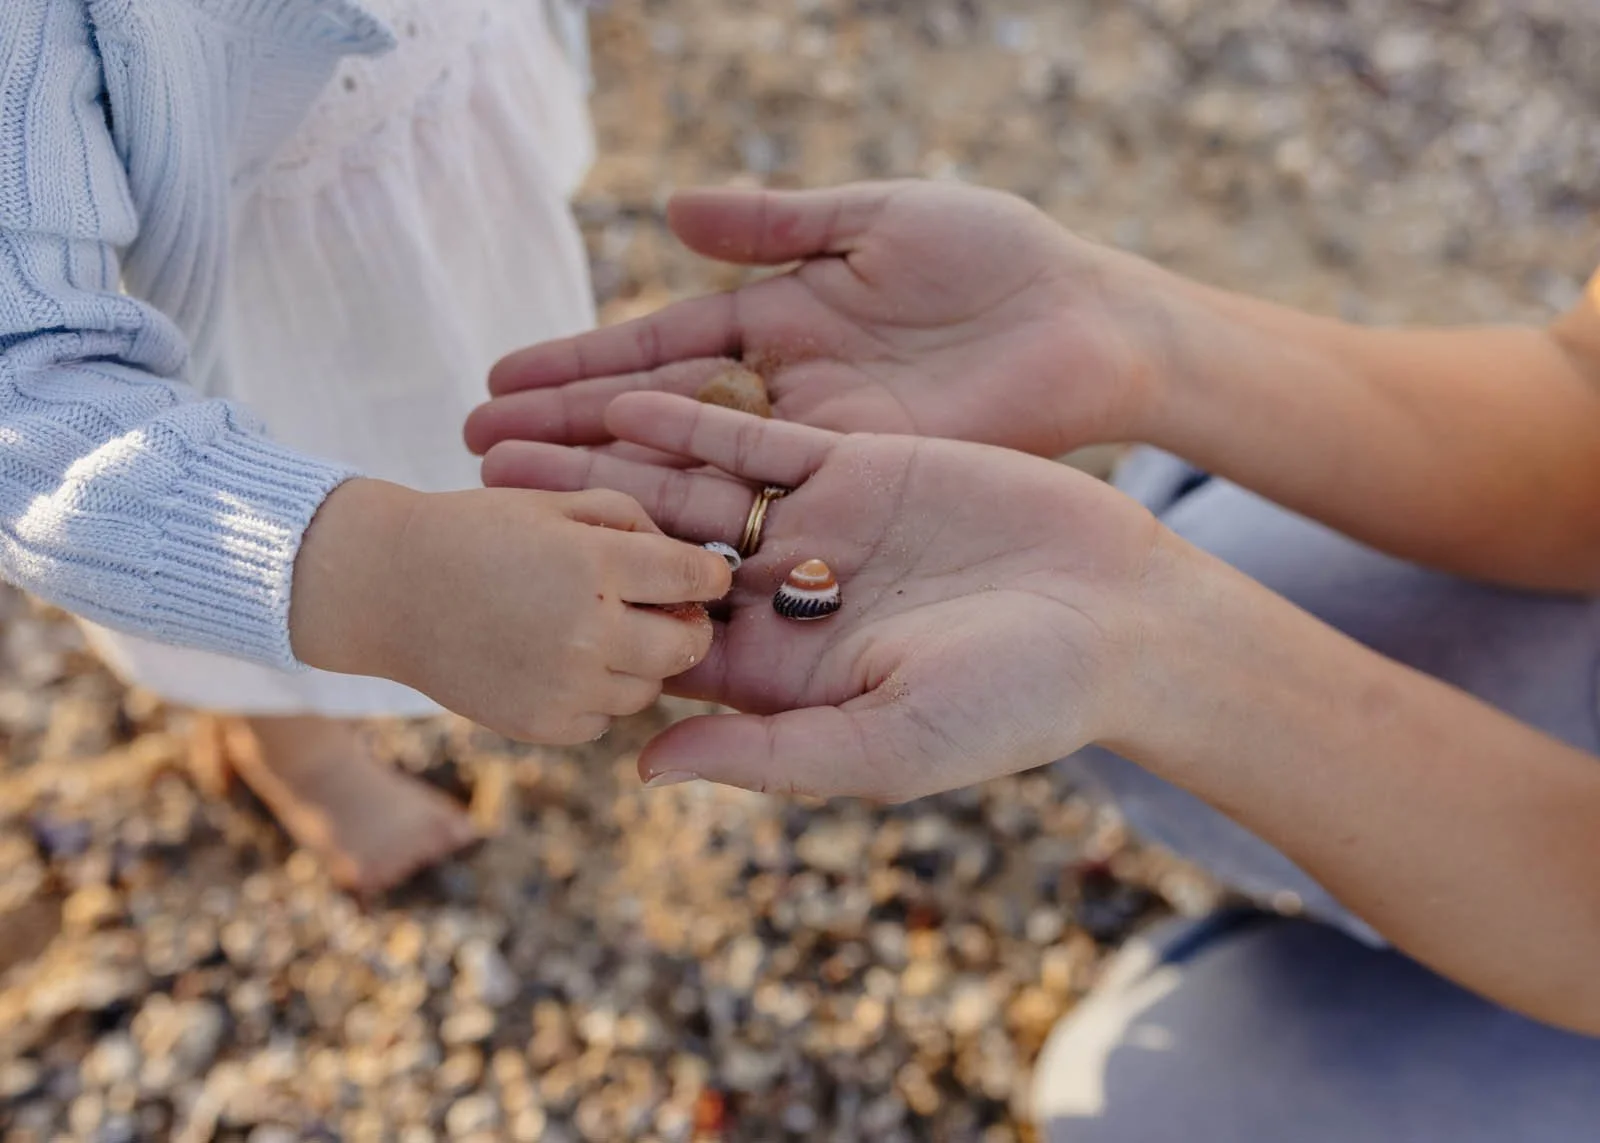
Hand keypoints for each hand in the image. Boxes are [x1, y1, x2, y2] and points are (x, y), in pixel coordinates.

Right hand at [289, 479, 731, 743]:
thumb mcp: (554, 502)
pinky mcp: (542, 726)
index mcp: (595, 565)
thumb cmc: (477, 532)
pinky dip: (598, 697)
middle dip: (688, 626)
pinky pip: (604, 721)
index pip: (695, 578)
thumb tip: (688, 561)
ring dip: (642, 663)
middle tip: (671, 612)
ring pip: (648, 688)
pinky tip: (566, 663)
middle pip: (687, 644)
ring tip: (605, 633)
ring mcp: (565, 687)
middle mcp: (588, 632)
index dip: (709, 575)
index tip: (704, 575)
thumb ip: (629, 520)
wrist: (388, 589)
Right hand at [465, 181, 1171, 461]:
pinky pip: (766, 510)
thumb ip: (775, 226)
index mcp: (779, 326)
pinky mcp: (860, 494)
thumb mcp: (873, 222)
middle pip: (657, 424)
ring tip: (518, 499)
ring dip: (609, 487)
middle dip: (567, 438)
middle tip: (475, 456)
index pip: (657, 353)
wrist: (1088, 326)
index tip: (501, 381)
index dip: (579, 369)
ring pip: (695, 476)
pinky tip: (625, 536)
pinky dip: (698, 520)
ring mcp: (817, 455)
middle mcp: (783, 400)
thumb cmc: (993, 259)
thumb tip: (668, 212)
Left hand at [481, 395, 1168, 799]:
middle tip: (478, 499)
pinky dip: (696, 418)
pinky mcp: (861, 461)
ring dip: (610, 464)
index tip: (500, 598)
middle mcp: (790, 597)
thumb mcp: (882, 743)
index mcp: (785, 673)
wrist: (1121, 617)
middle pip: (653, 558)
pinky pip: (762, 433)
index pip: (659, 644)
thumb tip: (641, 769)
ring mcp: (822, 525)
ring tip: (520, 438)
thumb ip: (764, 754)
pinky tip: (623, 395)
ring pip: (692, 490)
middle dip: (571, 530)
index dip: (580, 621)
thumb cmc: (1014, 703)